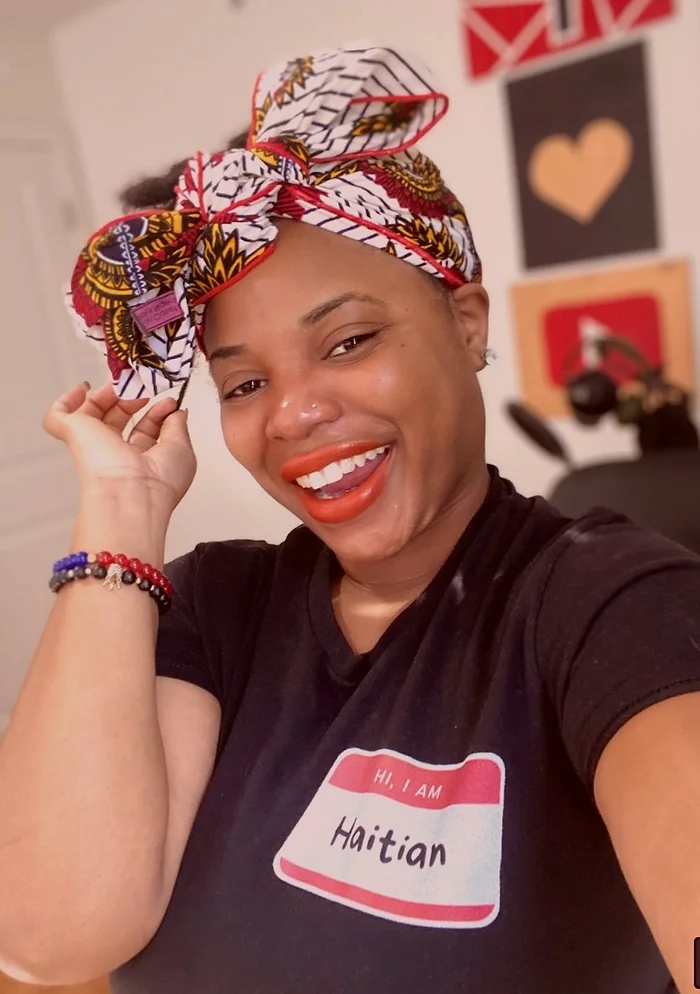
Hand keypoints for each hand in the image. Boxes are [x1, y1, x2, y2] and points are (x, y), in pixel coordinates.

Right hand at [43, 382, 196, 517]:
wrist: (132, 494)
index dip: (156, 413)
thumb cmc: (159, 481)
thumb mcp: (182, 449)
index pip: (145, 432)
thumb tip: (177, 411)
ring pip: (93, 414)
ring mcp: (93, 444)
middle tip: (145, 386)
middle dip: (133, 399)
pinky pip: (58, 416)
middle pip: (118, 420)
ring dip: (108, 394)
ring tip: (123, 383)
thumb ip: (178, 426)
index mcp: (141, 462)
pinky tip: (83, 390)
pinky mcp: (73, 434)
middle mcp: (116, 455)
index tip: (169, 401)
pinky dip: (67, 401)